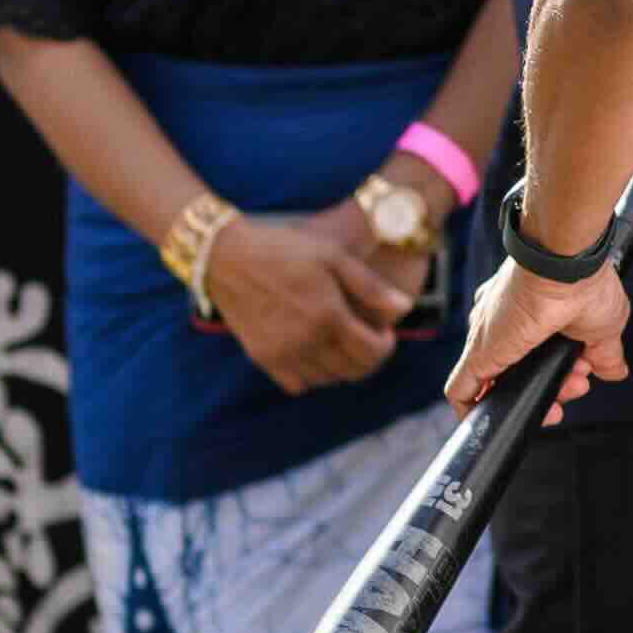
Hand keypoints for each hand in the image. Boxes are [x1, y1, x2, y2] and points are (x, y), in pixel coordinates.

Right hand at [202, 209, 411, 395]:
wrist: (226, 257)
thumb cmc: (284, 249)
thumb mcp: (332, 255)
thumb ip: (370, 286)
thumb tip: (405, 309)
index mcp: (328, 315)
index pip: (373, 351)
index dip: (386, 344)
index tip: (383, 331)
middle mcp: (307, 341)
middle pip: (353, 370)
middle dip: (369, 358)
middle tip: (366, 338)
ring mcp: (283, 353)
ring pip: (328, 380)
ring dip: (343, 367)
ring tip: (342, 343)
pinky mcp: (263, 359)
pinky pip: (299, 384)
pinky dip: (313, 375)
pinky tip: (315, 351)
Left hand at [448, 247, 632, 415]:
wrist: (565, 268)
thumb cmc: (584, 284)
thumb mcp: (605, 328)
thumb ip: (605, 354)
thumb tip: (614, 370)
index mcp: (532, 313)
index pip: (538, 355)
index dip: (562, 374)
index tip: (582, 377)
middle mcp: (506, 324)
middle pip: (521, 370)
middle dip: (555, 386)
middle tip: (576, 385)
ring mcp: (489, 338)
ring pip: (499, 382)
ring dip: (530, 397)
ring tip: (563, 393)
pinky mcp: (478, 352)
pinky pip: (462, 389)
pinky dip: (472, 409)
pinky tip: (489, 421)